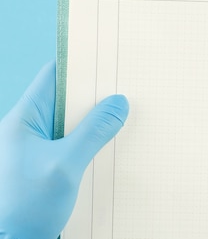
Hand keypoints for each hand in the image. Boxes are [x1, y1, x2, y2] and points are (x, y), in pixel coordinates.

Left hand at [0, 62, 128, 238]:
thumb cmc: (27, 207)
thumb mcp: (65, 165)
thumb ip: (93, 132)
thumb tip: (119, 103)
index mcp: (23, 120)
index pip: (52, 77)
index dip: (79, 66)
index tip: (108, 59)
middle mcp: (28, 129)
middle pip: (65, 99)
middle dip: (95, 94)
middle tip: (125, 88)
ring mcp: (37, 147)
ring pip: (71, 122)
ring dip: (95, 119)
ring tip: (124, 113)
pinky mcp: (47, 164)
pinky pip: (72, 141)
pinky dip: (91, 139)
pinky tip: (111, 141)